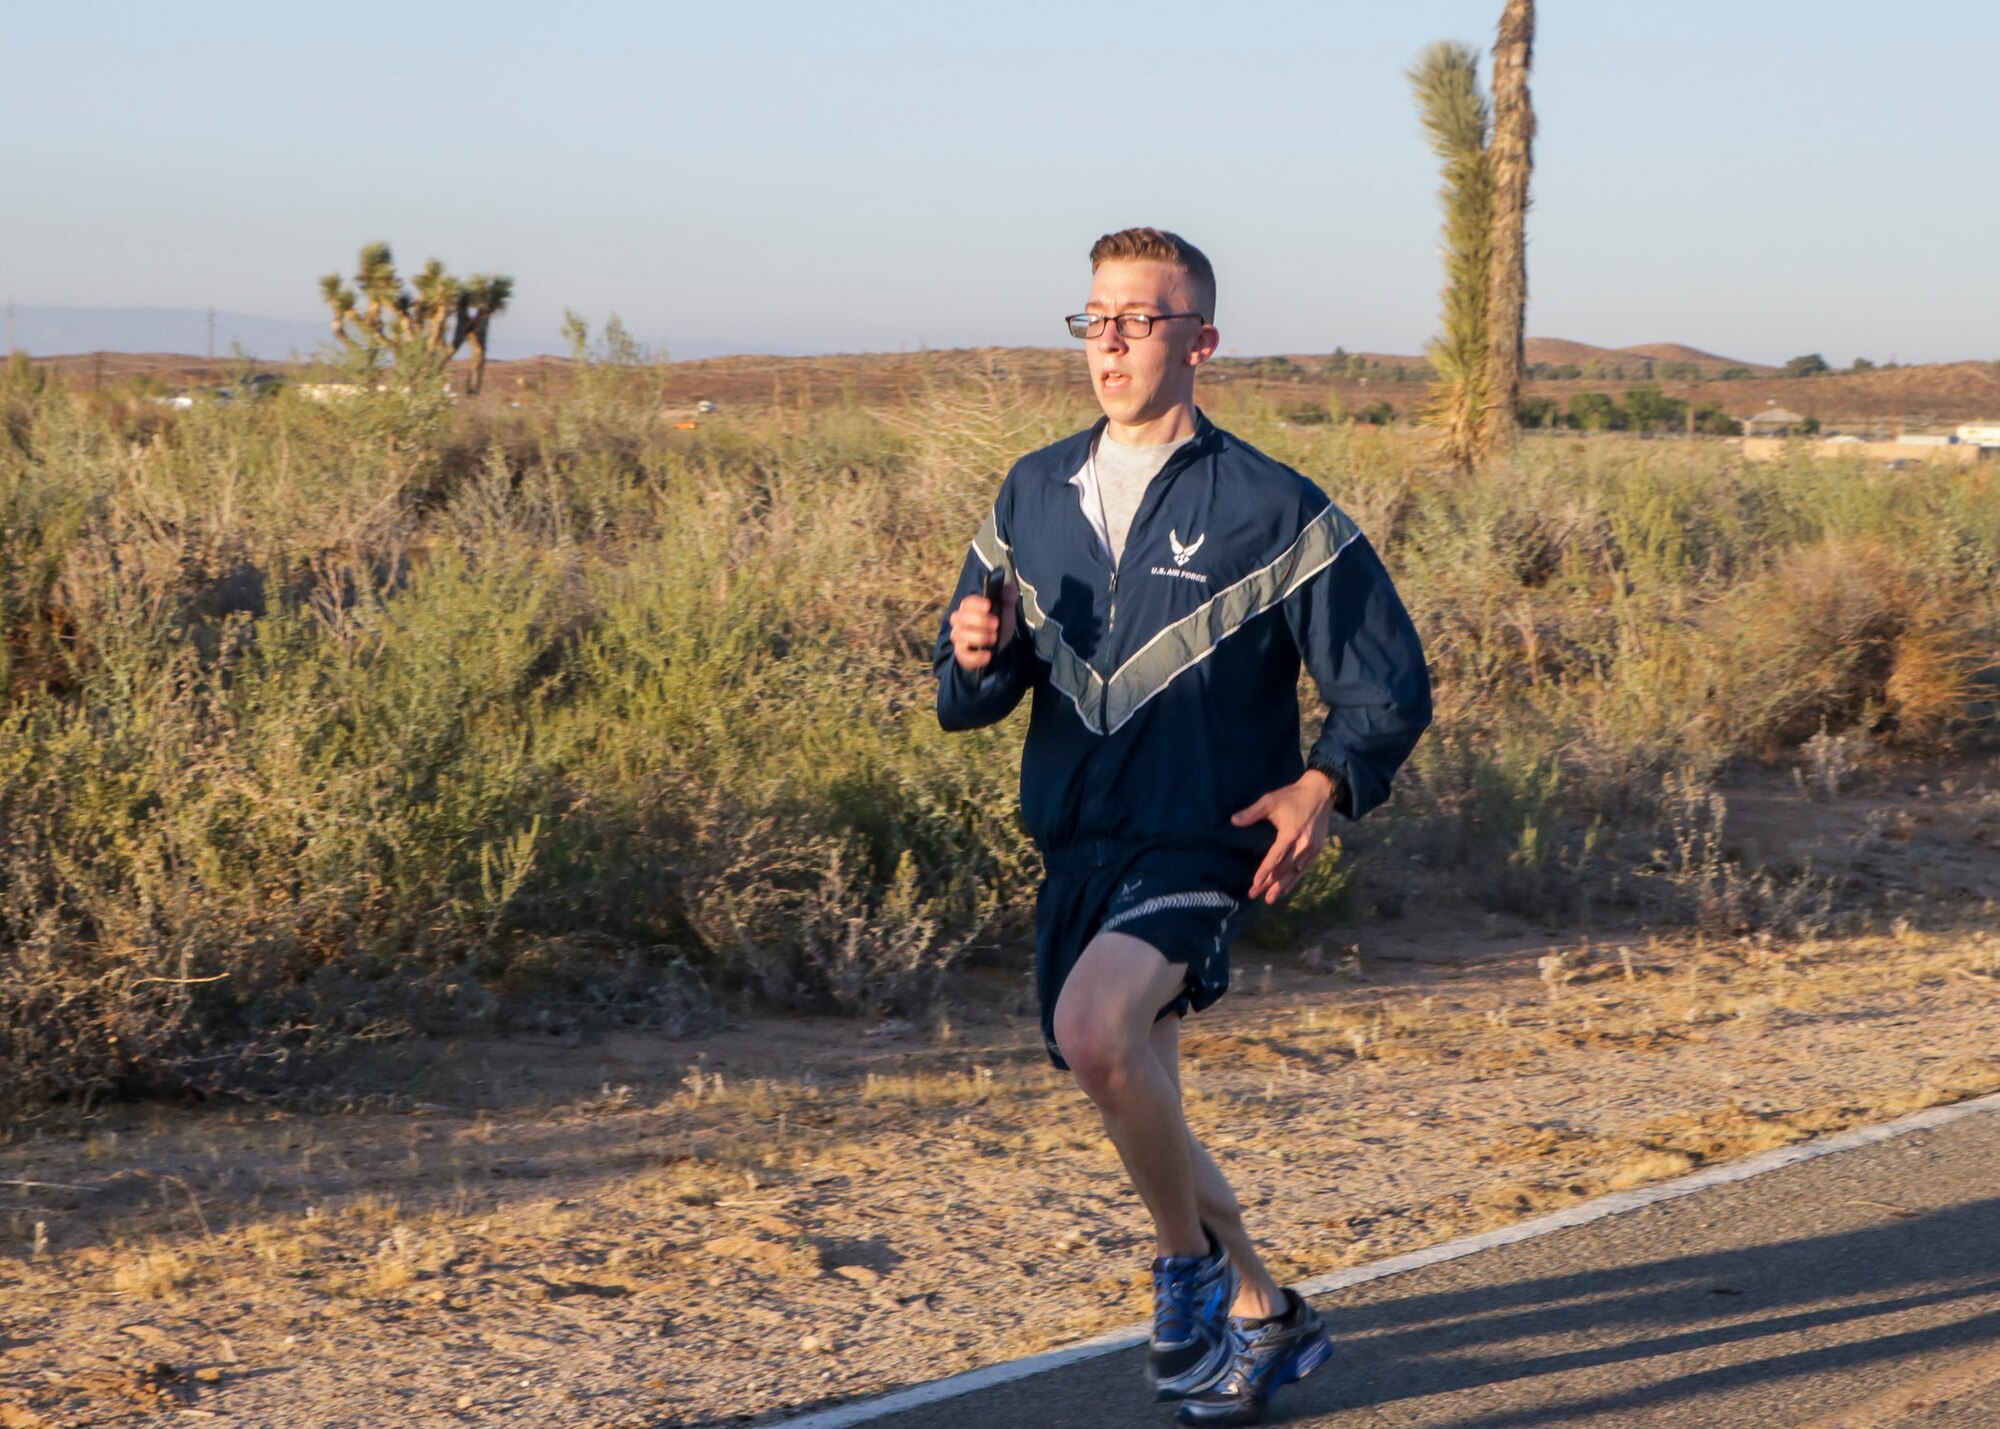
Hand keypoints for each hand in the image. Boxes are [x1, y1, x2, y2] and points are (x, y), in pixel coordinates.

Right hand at [948, 583, 1017, 672]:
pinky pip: (963, 655)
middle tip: (996, 624)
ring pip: (960, 635)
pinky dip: (975, 657)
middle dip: (979, 620)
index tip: (989, 606)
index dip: (976, 603)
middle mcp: (959, 621)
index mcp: (968, 607)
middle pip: (961, 617)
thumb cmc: (998, 621)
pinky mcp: (962, 653)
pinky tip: (988, 655)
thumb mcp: (1006, 608)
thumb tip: (1009, 589)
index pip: (967, 602)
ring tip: (994, 638)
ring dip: (979, 636)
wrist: (999, 643)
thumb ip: (1008, 597)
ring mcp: (959, 637)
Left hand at [1231, 769, 1337, 904]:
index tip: (1255, 883)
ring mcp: (1312, 848)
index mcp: (1290, 833)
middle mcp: (1303, 844)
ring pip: (1295, 872)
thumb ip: (1252, 813)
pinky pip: (1304, 869)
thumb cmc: (1292, 796)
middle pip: (1284, 869)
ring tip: (1269, 899)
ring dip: (1281, 886)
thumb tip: (1233, 821)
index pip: (1275, 857)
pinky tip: (1286, 889)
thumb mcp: (1270, 800)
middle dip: (1269, 883)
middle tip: (1254, 895)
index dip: (1265, 872)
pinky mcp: (1317, 849)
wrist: (1320, 792)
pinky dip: (1294, 880)